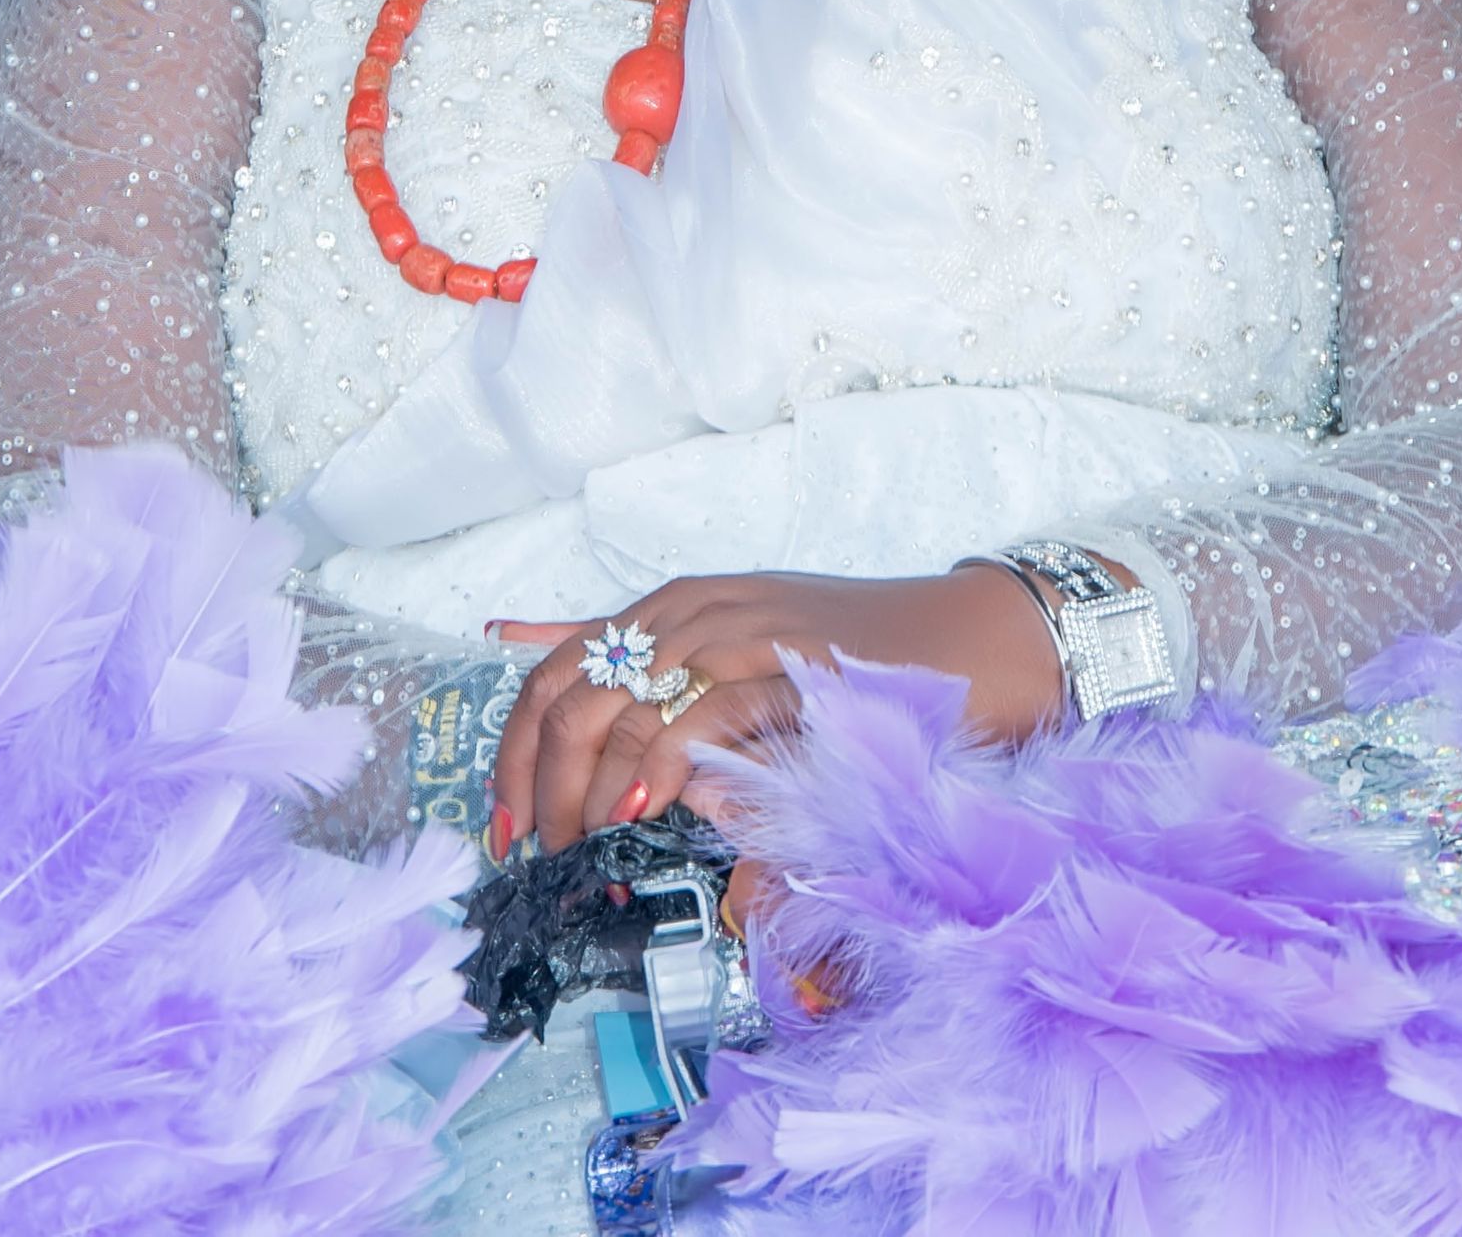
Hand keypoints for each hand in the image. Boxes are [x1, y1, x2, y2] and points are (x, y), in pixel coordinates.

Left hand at [489, 565, 1064, 858]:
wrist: (955, 639)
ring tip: (589, 851)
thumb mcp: (724, 640)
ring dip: (589, 796)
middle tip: (544, 855)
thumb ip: (630, 649)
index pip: (551, 671)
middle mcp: (690, 612)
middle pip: (570, 698)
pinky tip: (642, 816)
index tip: (506, 823)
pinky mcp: (779, 670)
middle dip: (541, 789)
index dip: (515, 754)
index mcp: (668, 607)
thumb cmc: (839, 651)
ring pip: (618, 710)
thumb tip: (506, 637)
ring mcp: (737, 636)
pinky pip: (694, 718)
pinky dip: (654, 772)